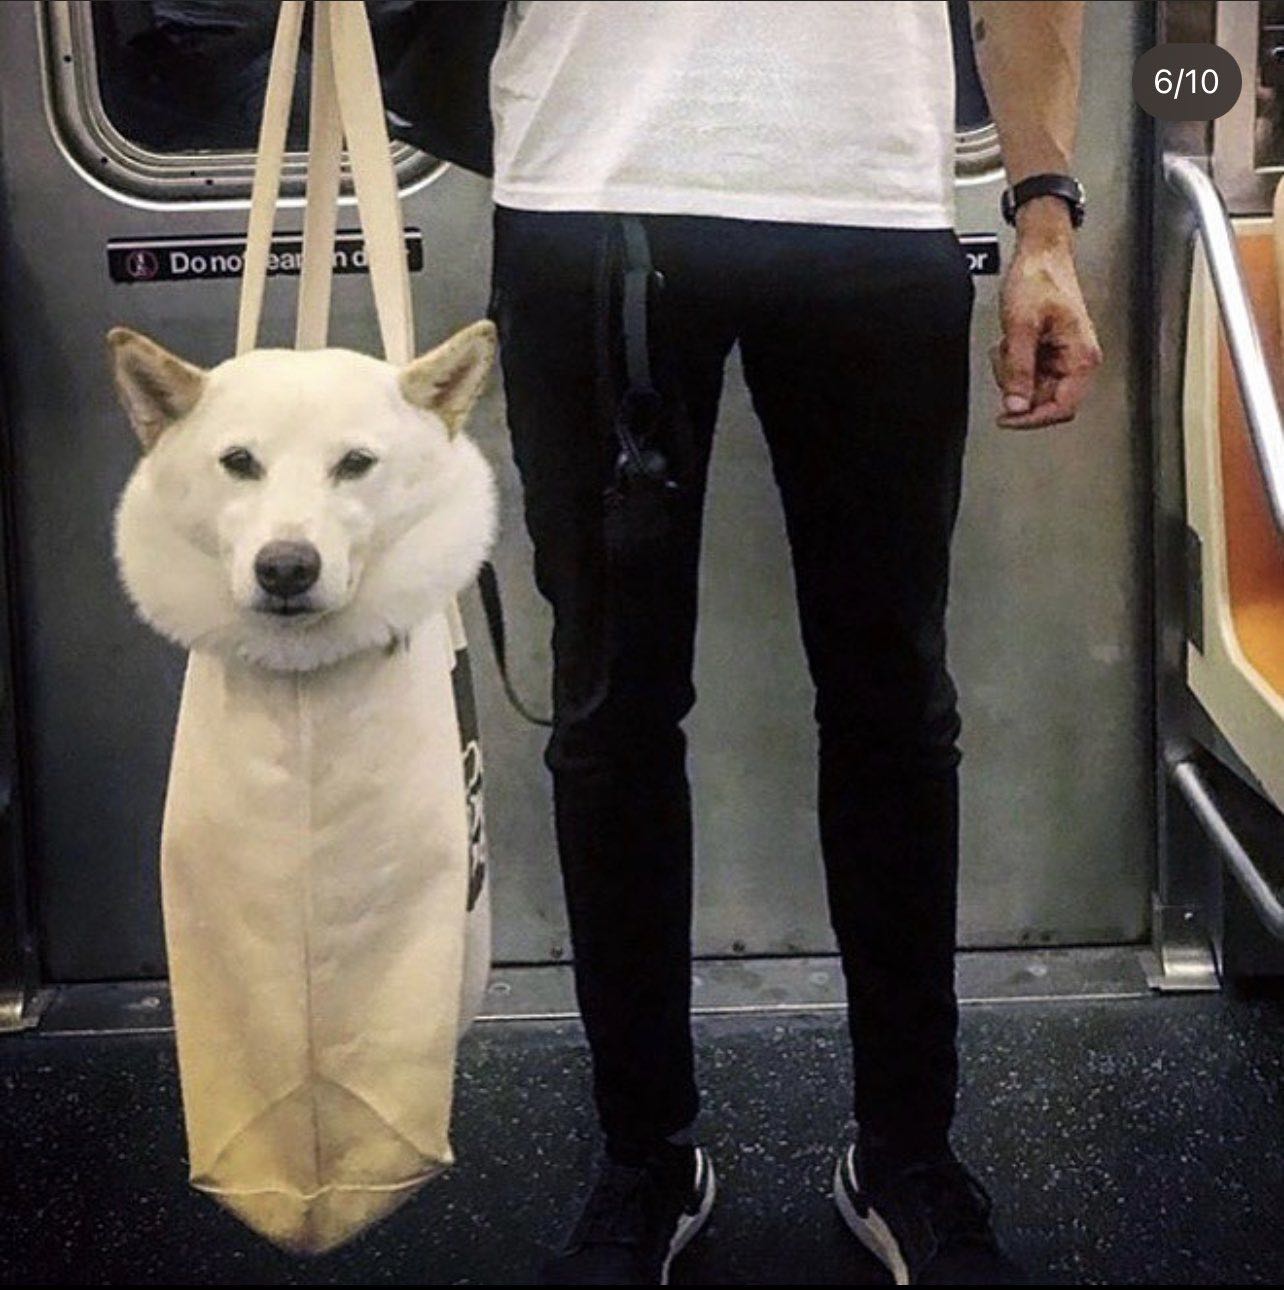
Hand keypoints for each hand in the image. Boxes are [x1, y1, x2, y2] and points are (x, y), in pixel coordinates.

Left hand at [989, 201, 1101, 428]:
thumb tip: (1016, 406)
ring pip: (1034, 390)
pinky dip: (1014, 365)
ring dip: (1014, 374)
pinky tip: (1011, 343)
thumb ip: (1018, 369)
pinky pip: (1029, 374)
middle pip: (1046, 401)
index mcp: (1082, 356)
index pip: (1063, 408)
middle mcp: (1078, 360)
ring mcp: (1064, 357)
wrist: (1040, 253)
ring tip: (1010, 345)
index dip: (1033, 418)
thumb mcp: (1021, 326)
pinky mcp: (1050, 352)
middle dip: (1019, 388)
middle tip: (1006, 363)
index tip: (1008, 419)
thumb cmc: (1039, 278)